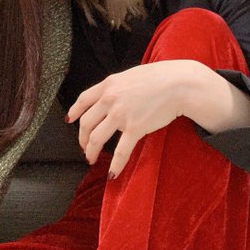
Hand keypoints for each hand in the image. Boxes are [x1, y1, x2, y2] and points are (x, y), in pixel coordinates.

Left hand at [67, 60, 195, 178]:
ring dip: (91, 152)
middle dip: (82, 138)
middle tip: (84, 146)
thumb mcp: (131, 75)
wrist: (178, 84)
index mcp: (109, 84)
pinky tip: (112, 173)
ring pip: (96, 138)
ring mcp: (121, 115)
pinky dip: (115, 165)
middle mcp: (110, 100)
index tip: (70, 121)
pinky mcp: (135, 129)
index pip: (83, 100)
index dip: (74, 112)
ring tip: (91, 159)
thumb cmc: (160, 77)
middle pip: (86, 123)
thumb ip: (118, 86)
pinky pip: (120, 151)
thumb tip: (112, 97)